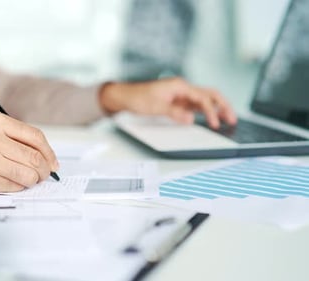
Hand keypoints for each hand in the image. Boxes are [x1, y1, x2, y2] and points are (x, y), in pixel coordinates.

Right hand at [0, 112, 58, 191]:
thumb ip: (10, 136)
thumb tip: (42, 155)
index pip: (35, 137)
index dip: (48, 153)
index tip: (52, 163)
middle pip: (34, 158)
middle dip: (44, 170)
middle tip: (43, 176)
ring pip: (26, 175)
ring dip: (32, 181)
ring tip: (28, 181)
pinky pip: (11, 186)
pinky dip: (17, 188)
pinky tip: (12, 184)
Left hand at [99, 77, 236, 128]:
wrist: (125, 96)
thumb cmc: (138, 97)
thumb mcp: (155, 107)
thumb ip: (174, 113)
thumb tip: (190, 119)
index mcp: (180, 86)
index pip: (202, 98)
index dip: (211, 111)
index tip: (215, 124)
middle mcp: (183, 89)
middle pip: (210, 94)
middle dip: (223, 105)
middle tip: (233, 118)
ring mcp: (181, 95)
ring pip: (205, 100)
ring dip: (217, 108)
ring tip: (228, 119)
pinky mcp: (178, 102)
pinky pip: (196, 106)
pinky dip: (206, 112)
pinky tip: (211, 119)